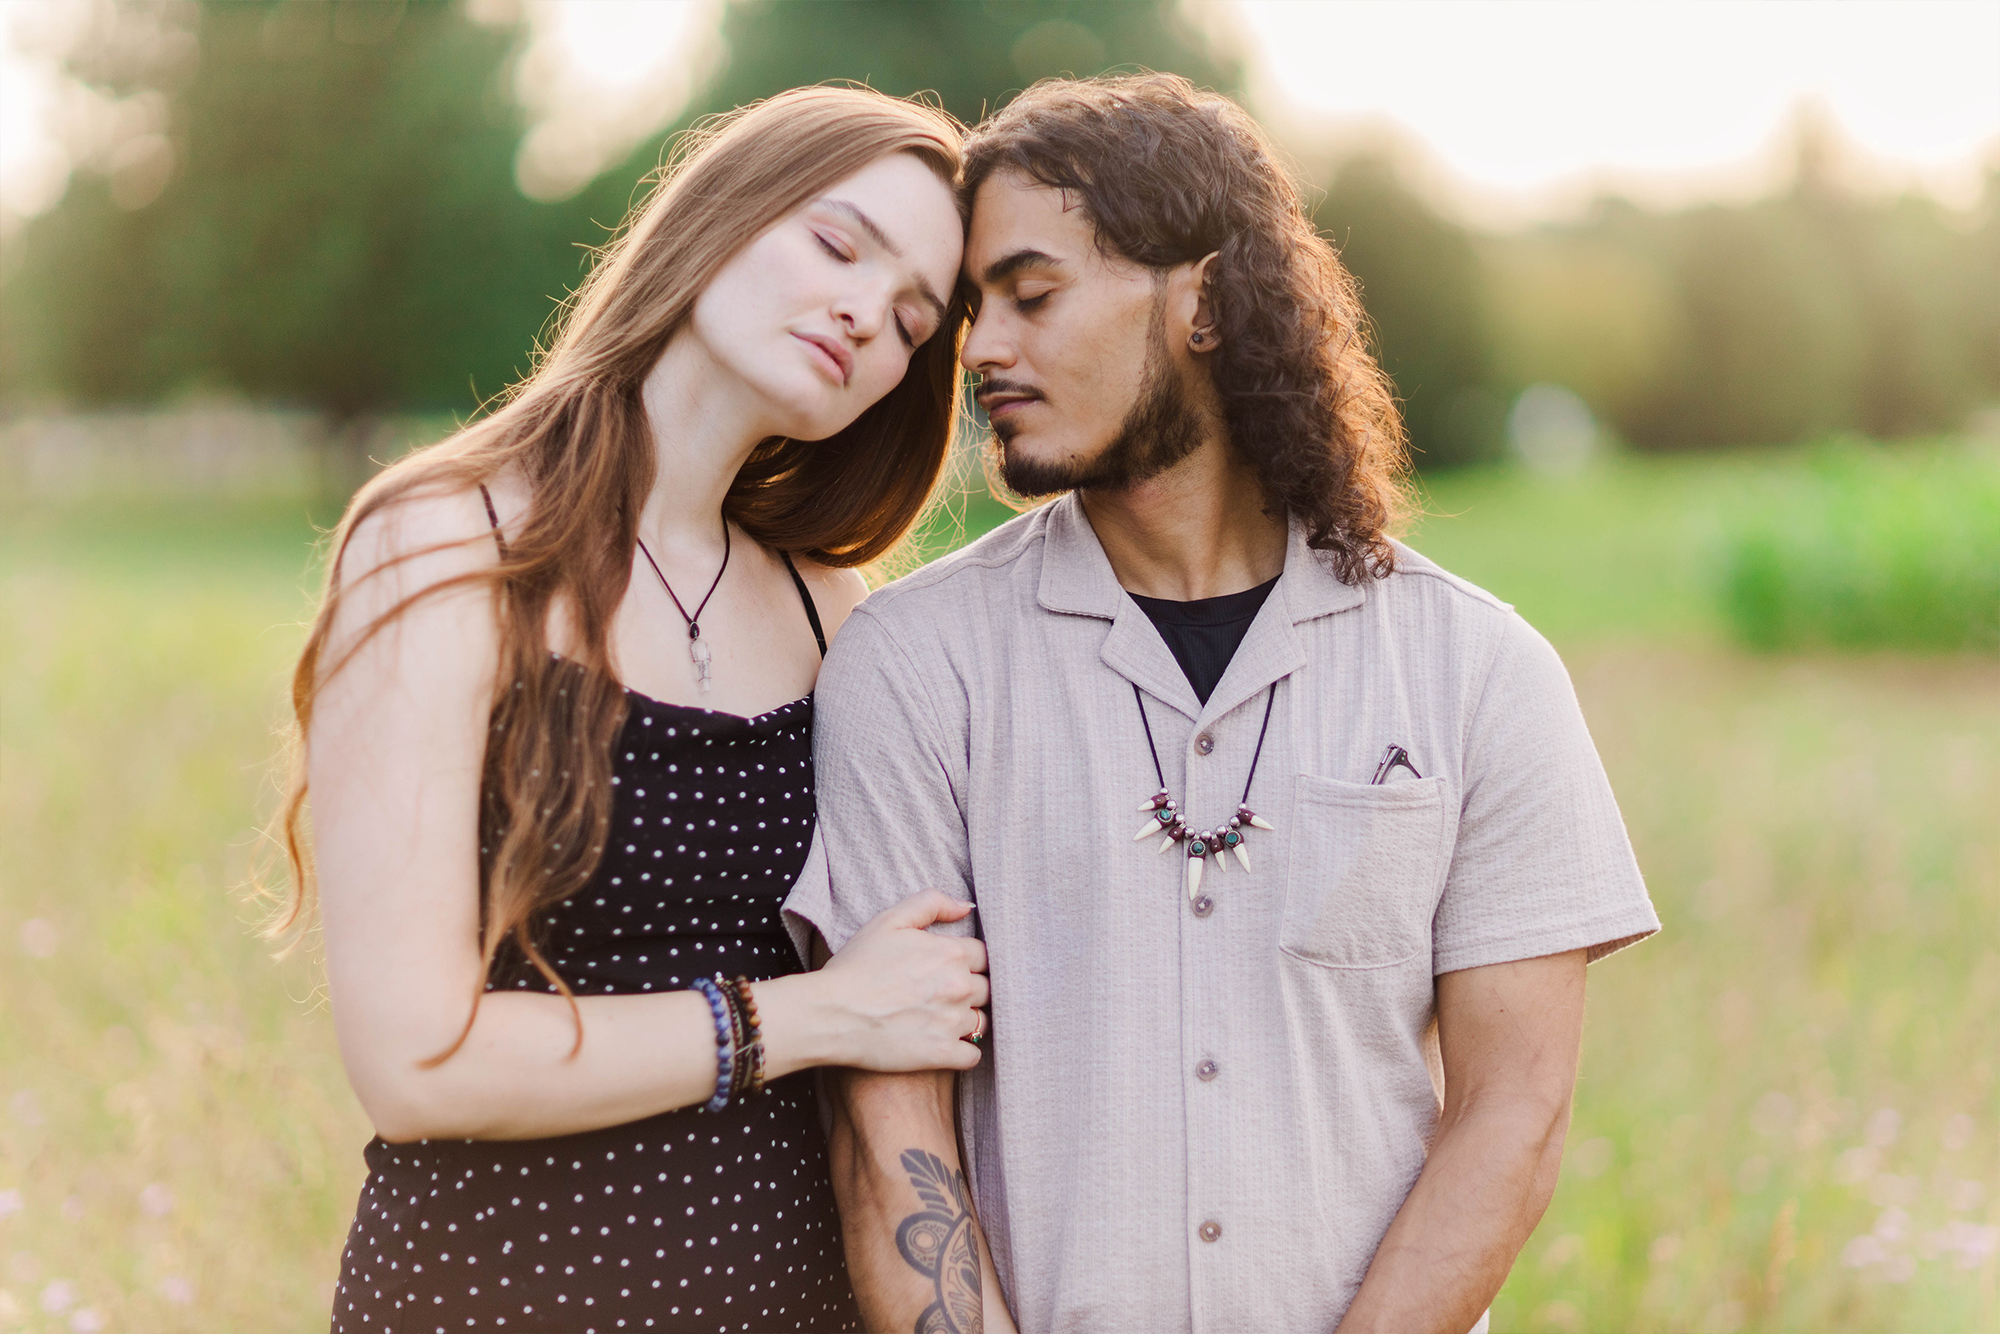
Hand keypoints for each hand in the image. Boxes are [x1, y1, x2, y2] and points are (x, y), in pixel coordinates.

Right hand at [815, 891, 989, 1071]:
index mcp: (951, 952)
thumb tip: (966, 907)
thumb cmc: (856, 966)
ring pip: (982, 1022)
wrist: (831, 1013)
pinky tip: (945, 1046)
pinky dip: (963, 1052)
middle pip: (987, 988)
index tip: (948, 970)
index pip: (984, 955)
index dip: (967, 962)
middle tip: (944, 996)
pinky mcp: (942, 1053)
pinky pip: (972, 1055)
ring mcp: (953, 1022)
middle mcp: (959, 986)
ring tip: (943, 1020)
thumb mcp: (889, 921)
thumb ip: (931, 904)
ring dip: (968, 1020)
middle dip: (970, 990)